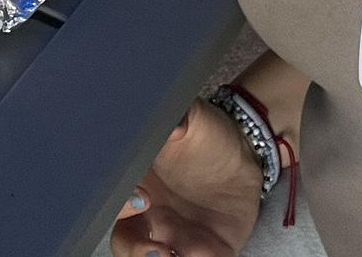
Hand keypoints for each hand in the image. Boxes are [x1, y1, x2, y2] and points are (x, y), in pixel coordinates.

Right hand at [111, 99, 262, 256]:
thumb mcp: (191, 119)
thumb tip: (174, 125)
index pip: (116, 197)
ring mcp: (176, 234)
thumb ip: (178, 119)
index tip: (143, 200)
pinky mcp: (206, 250)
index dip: (123, 205)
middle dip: (134, 251)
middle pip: (126, 241)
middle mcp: (150, 213)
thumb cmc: (207, 133)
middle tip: (156, 250)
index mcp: (139, 180)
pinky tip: (206, 255)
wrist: (245, 153)